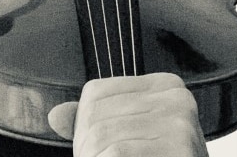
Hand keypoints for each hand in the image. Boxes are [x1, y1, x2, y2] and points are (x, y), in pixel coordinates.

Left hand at [47, 73, 206, 156]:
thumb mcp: (130, 136)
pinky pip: (118, 152)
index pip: (94, 92)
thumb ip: (95, 121)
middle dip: (88, 147)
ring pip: (102, 136)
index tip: (99, 148)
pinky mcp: (180, 148)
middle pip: (95, 114)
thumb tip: (55, 116)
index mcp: (164, 86)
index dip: (84, 125)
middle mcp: (177, 98)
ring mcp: (181, 123)